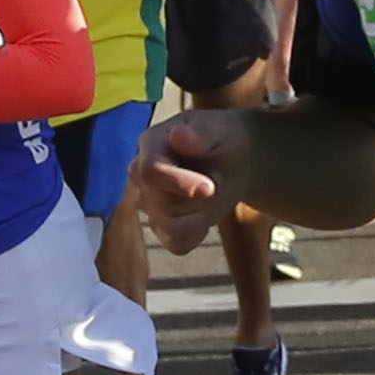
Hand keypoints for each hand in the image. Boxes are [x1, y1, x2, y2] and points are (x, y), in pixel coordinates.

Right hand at [130, 108, 243, 250]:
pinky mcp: (162, 227)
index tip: (210, 189)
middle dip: (200, 198)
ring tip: (211, 191)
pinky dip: (198, 233)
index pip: (150, 172)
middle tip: (218, 178)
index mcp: (150, 145)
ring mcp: (149, 203)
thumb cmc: (224, 139)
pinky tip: (205, 212)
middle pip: (164, 205)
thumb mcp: (220, 130)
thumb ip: (201, 133)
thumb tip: (179, 135)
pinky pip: (178, 244)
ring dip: (202, 213)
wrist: (233, 160)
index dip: (179, 183)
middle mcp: (141, 175)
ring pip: (171, 226)